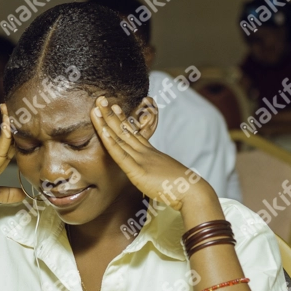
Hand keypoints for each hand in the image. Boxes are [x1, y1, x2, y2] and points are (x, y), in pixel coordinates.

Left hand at [90, 96, 213, 210]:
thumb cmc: (180, 188)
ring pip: (120, 138)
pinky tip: (103, 131)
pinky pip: (121, 155)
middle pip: (124, 130)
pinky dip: (111, 143)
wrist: (192, 192)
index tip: (113, 107)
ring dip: (107, 122)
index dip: (122, 119)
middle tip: (101, 99)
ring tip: (98, 106)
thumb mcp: (164, 175)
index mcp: (150, 153)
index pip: (133, 133)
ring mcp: (141, 160)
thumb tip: (151, 174)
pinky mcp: (138, 172)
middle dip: (111, 115)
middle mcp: (144, 153)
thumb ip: (155, 172)